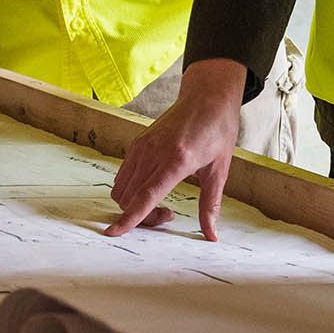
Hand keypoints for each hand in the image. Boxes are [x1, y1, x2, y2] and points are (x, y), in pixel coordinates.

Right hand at [105, 60, 245, 237]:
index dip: (129, 218)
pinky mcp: (137, 143)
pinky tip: (152, 187)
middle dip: (141, 218)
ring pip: (122, 189)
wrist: (207, 96)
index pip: (146, 195)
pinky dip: (130, 190)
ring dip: (133, 205)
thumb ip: (210, 205)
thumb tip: (211, 235)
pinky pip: (123, 175)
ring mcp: (142, 146)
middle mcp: (153, 152)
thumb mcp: (219, 170)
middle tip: (167, 215)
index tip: (113, 233)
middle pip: (130, 198)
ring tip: (161, 203)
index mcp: (176, 160)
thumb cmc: (217, 130)